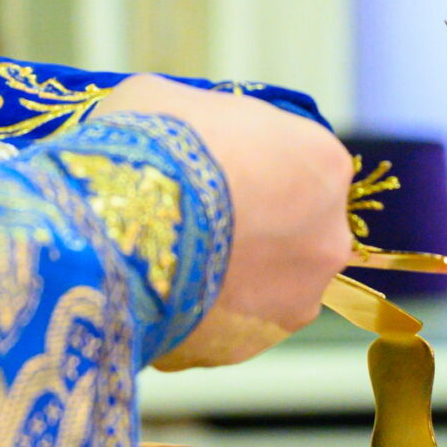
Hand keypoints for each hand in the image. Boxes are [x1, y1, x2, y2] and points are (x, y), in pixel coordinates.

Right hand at [94, 75, 353, 367]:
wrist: (118, 224)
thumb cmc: (153, 143)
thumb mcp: (170, 101)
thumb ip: (199, 116)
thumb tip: (180, 125)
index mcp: (323, 164)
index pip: (300, 166)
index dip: (252, 170)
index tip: (212, 175)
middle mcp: (328, 237)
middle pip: (291, 232)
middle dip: (250, 230)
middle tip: (192, 223)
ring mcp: (295, 299)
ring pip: (264, 287)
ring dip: (227, 280)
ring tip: (166, 265)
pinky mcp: (252, 345)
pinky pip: (225, 328)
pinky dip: (196, 318)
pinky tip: (155, 297)